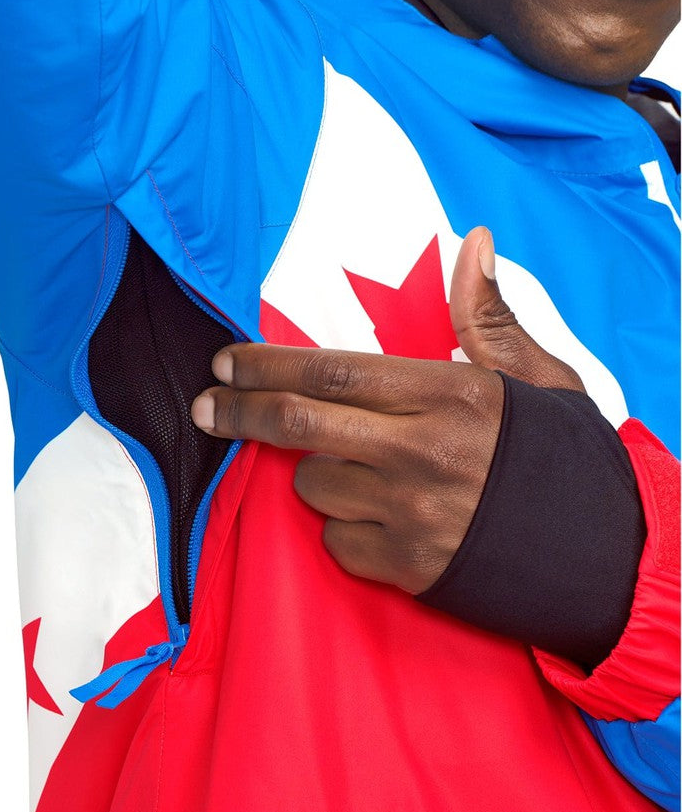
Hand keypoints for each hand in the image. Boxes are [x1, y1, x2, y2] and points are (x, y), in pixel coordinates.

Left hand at [191, 227, 584, 593]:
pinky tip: (383, 518)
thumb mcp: (540, 379)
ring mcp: (412, 516)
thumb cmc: (564, 459)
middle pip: (302, 427)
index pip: (334, 374)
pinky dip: (344, 527)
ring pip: (315, 487)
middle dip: (241, 413)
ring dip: (315, 474)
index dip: (269, 366)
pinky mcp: (410, 569)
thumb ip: (489, 317)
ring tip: (362, 469)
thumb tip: (473, 242)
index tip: (225, 363)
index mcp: (450, 396)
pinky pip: (338, 542)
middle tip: (206, 408)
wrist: (605, 557)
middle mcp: (422, 453)